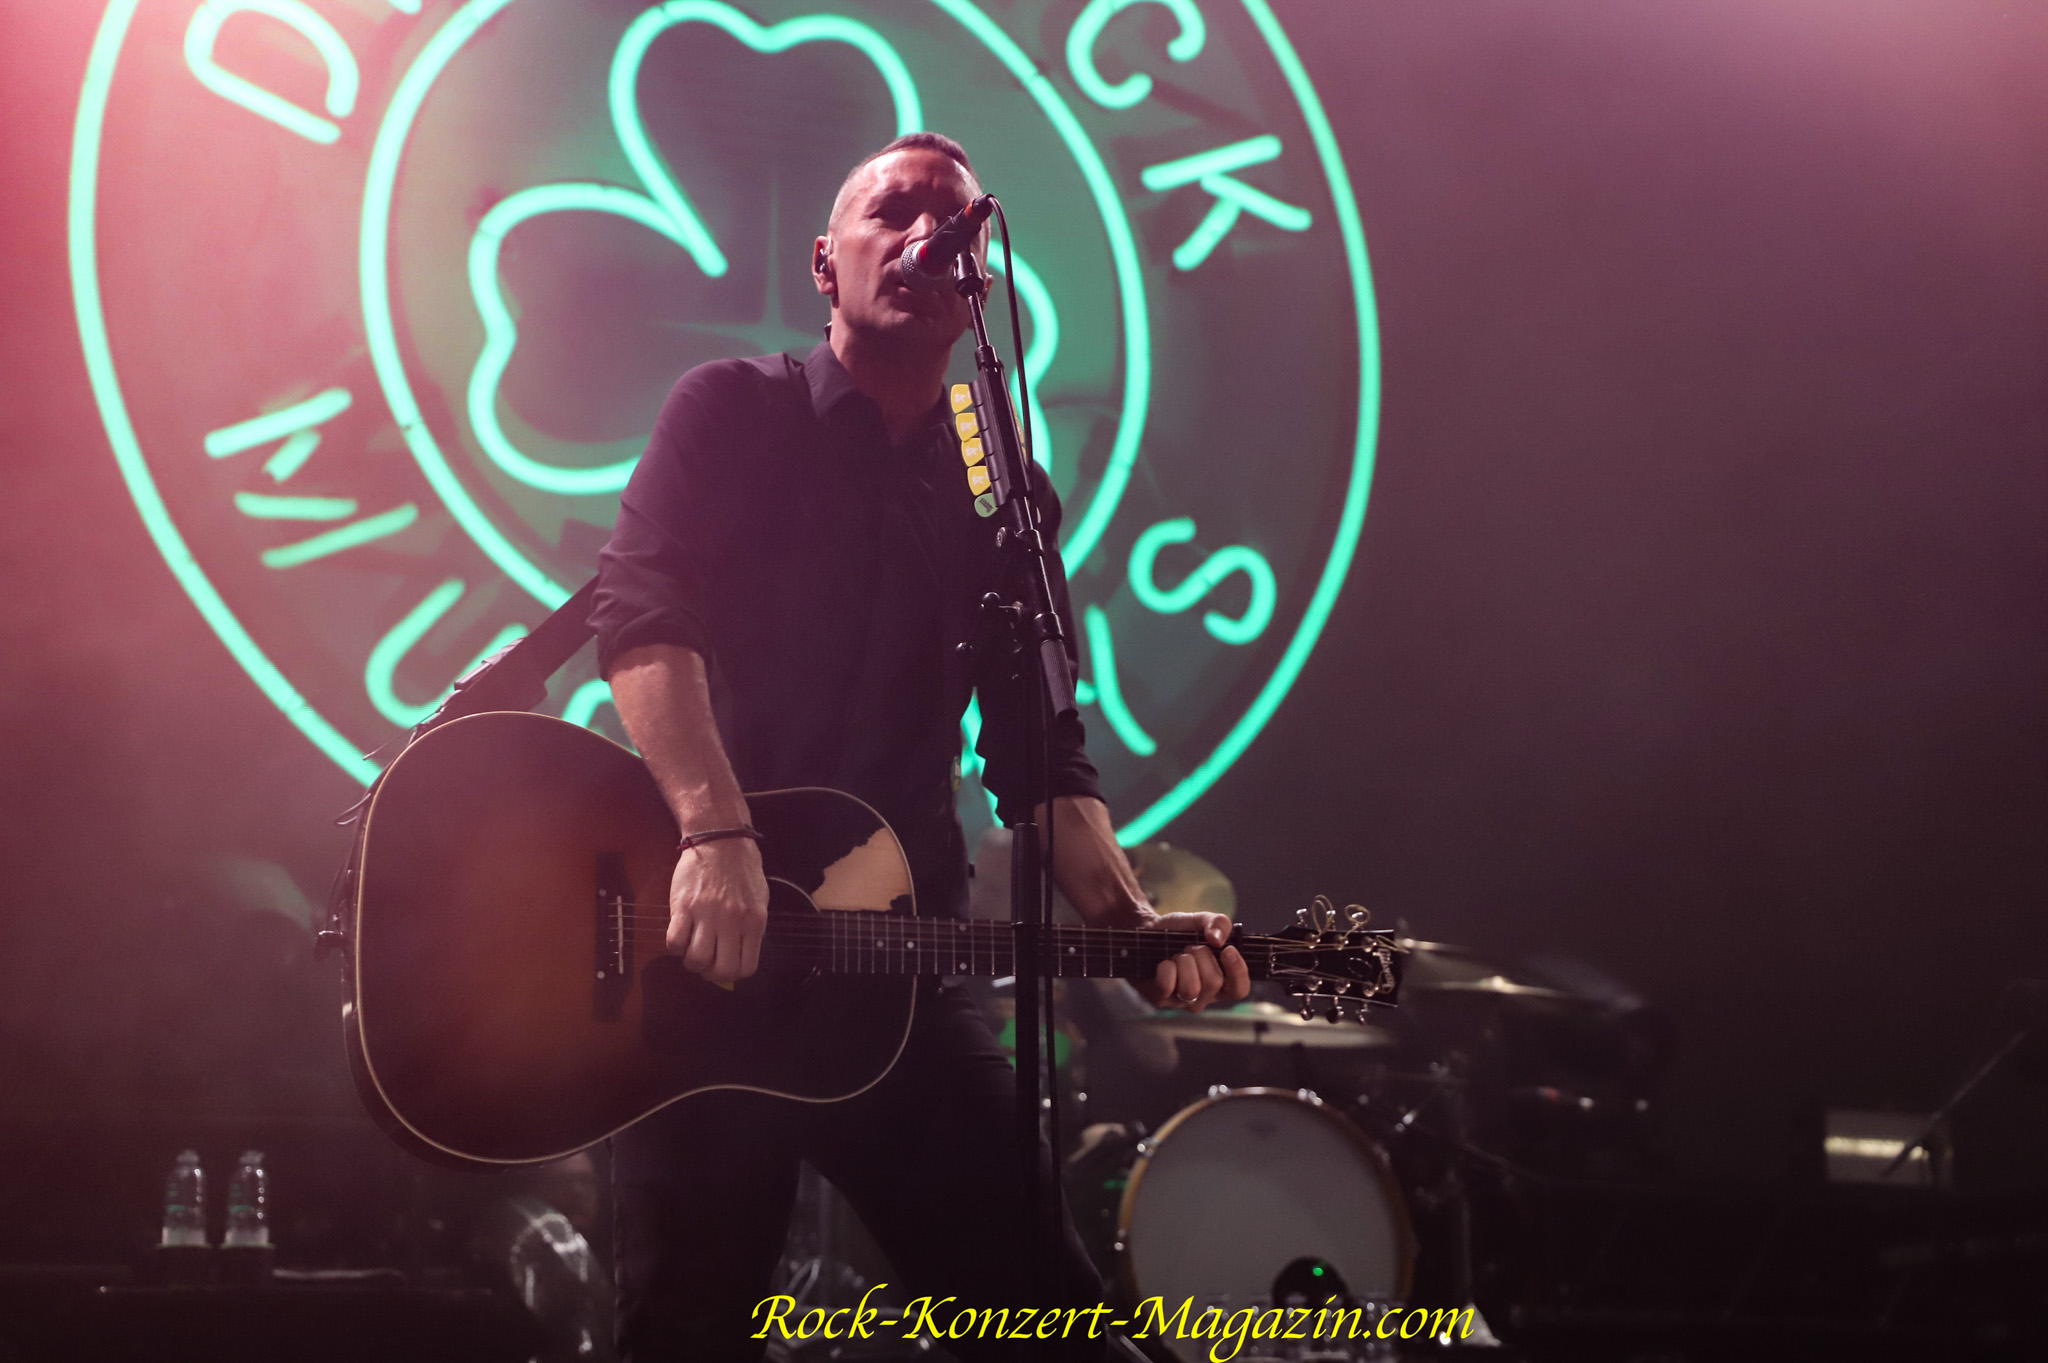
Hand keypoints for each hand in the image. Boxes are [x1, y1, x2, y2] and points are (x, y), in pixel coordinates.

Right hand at [666, 835, 768, 984]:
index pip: (746, 968)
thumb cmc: (742, 869)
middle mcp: (732, 921)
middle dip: (711, 974)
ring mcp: (707, 914)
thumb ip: (751, 928)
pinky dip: (675, 947)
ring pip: (696, 959)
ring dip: (692, 962)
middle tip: (706, 962)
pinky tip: (680, 936)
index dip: (733, 974)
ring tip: (692, 949)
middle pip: (721, 970)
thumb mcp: (759, 899)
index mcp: (754, 921)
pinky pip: (674, 942)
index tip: (724, 965)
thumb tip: (741, 955)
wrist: (720, 839)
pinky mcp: (683, 906)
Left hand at [1134, 910, 1250, 1012]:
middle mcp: (1205, 996)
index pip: (1240, 989)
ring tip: (1177, 955)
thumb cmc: (1179, 931)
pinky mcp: (1161, 1000)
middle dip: (1201, 955)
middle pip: (1214, 982)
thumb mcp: (1202, 920)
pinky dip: (1165, 967)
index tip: (1227, 950)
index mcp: (1222, 981)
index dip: (1237, 971)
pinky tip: (1163, 962)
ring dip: (1183, 962)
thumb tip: (1218, 941)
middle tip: (1190, 947)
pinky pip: (1168, 985)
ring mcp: (1182, 1001)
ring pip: (1191, 987)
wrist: (1148, 929)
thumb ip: (1219, 923)